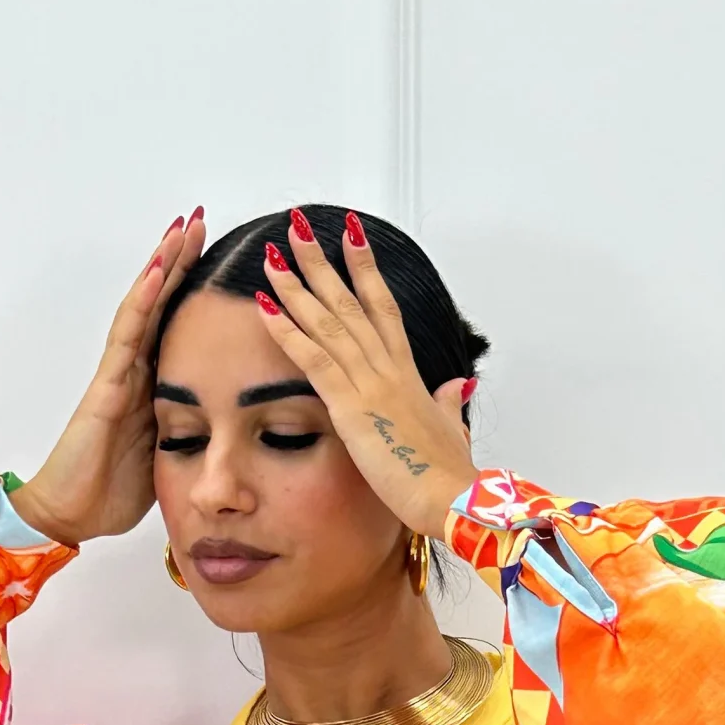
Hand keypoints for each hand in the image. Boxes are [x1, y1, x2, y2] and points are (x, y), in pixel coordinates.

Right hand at [11, 210, 208, 545]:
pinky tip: (158, 270)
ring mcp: (118, 374)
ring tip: (182, 228)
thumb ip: (192, 433)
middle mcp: (133, 370)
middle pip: (160, 303)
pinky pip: (128, 335)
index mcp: (151, 386)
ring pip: (144, 307)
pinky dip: (144, 301)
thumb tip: (230, 425)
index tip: (218, 254)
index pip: (176, 325)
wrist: (73, 516)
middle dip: (179, 260)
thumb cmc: (112, 492)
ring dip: (162, 265)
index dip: (194, 289)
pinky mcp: (106, 387)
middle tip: (201, 219)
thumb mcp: (170, 457)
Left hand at [252, 211, 476, 540]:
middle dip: (323, 261)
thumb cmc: (449, 475)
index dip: (365, 270)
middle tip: (299, 225)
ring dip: (297, 284)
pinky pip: (313, 359)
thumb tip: (459, 385)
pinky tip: (265, 305)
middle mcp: (387, 368)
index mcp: (407, 373)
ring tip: (273, 252)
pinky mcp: (351, 407)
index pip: (382, 308)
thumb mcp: (452, 430)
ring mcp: (369, 383)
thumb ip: (449, 404)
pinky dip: (287, 330)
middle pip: (350, 301)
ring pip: (328, 320)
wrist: (451, 499)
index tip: (350, 236)